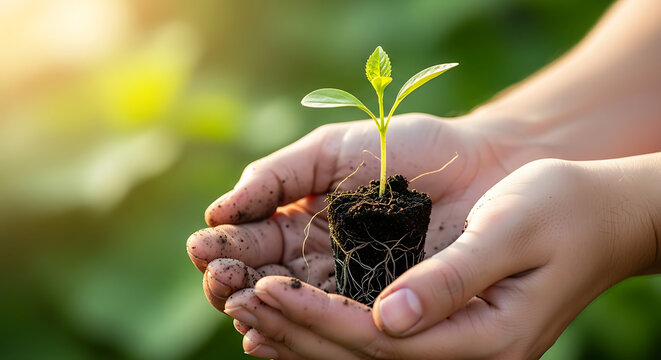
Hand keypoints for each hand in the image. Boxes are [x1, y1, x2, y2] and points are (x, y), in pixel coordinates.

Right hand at [186, 113, 517, 311]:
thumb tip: (216, 211)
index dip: (226, 247)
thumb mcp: (332, 151)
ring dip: (263, 314)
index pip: (252, 244)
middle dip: (235, 284)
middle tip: (220, 280)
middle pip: (265, 284)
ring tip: (242, 307)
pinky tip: (272, 338)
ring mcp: (351, 290)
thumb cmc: (405, 148)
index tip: (204, 246)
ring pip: (296, 313)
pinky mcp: (385, 311)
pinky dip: (304, 336)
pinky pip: (341, 332)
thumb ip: (277, 176)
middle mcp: (319, 263)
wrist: (479, 162)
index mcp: (301, 222)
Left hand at [227, 156, 657, 358]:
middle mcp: (463, 355)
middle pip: (360, 357)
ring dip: (300, 334)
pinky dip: (325, 328)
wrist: (595, 216)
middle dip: (294, 329)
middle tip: (235, 298)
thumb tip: (389, 319)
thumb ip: (454, 278)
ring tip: (245, 309)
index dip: (316, 319)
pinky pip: (372, 339)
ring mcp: (452, 348)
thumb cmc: (559, 210)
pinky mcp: (442, 328)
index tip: (263, 290)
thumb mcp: (512, 232)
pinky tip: (287, 315)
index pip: (381, 344)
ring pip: (359, 355)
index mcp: (484, 340)